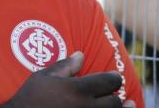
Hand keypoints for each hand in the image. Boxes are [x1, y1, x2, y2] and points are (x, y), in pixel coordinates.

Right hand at [0, 52, 135, 107]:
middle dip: (116, 96)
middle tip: (114, 93)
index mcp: (78, 90)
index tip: (114, 78)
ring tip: (128, 106)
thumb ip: (65, 66)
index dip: (114, 78)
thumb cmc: (30, 97)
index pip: (109, 82)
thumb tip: (81, 55)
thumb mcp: (44, 76)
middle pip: (115, 102)